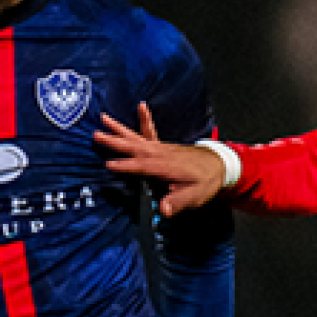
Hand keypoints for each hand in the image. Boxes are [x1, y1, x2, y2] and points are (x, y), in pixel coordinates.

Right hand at [96, 103, 226, 216]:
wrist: (219, 166)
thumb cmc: (206, 181)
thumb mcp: (195, 196)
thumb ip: (178, 202)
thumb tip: (164, 210)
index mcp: (167, 167)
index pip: (143, 166)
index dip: (127, 166)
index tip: (110, 165)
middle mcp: (162, 154)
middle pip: (135, 147)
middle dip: (116, 142)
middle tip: (97, 135)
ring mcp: (162, 148)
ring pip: (137, 137)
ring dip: (120, 129)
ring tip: (104, 117)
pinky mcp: (163, 146)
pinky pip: (151, 131)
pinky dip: (145, 119)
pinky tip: (141, 105)